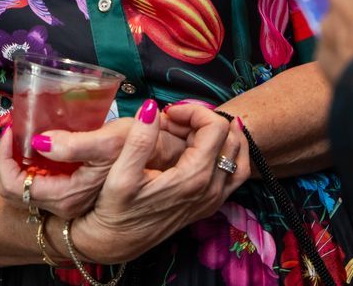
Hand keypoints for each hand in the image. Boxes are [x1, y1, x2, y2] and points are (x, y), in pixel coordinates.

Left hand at [0, 113, 194, 220]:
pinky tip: (50, 144)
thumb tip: (38, 141)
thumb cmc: (141, 154)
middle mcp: (66, 205)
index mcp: (67, 196)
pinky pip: (44, 183)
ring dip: (23, 160)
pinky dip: (38, 164)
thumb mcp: (110, 143)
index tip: (12, 129)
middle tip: (16, 128)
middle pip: (16, 189)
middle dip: (9, 157)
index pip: (14, 187)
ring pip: (29, 186)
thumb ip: (75, 144)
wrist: (169, 171)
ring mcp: (71, 201)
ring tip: (30, 133)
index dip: (5, 157)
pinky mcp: (77, 193)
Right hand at [67, 100, 248, 264]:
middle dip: (205, 120)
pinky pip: (235, 173)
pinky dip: (227, 153)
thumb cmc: (113, 211)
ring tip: (193, 128)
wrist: (113, 244)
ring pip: (239, 157)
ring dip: (221, 135)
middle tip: (176, 120)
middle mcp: (210, 190)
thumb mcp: (120, 175)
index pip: (216, 127)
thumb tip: (152, 107)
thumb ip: (139, 140)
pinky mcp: (209, 206)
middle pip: (230, 138)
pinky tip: (202, 148)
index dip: (195, 110)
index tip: (169, 113)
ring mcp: (213, 200)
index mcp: (193, 178)